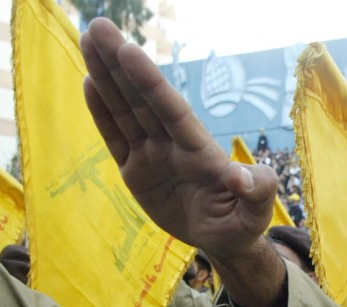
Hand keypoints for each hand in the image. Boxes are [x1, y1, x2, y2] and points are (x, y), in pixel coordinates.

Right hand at [80, 19, 276, 262]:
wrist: (225, 239)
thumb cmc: (244, 221)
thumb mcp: (257, 212)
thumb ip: (257, 191)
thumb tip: (239, 177)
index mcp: (200, 151)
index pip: (171, 111)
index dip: (149, 83)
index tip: (129, 51)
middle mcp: (173, 145)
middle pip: (142, 100)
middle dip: (119, 64)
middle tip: (99, 26)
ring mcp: (153, 155)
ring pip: (125, 111)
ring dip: (106, 77)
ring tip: (89, 41)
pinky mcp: (136, 171)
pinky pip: (116, 138)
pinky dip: (102, 113)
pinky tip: (90, 82)